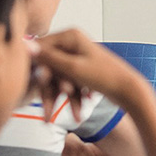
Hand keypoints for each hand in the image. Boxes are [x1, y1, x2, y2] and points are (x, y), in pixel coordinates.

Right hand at [32, 29, 152, 111]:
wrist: (129, 91)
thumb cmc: (105, 77)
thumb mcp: (73, 68)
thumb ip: (49, 58)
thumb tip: (25, 45)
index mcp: (70, 36)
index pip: (40, 48)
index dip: (35, 67)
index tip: (30, 83)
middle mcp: (73, 43)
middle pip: (49, 66)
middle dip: (48, 90)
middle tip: (46, 112)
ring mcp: (78, 57)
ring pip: (58, 78)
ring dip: (59, 99)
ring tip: (56, 120)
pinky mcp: (82, 70)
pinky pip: (69, 84)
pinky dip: (72, 98)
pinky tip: (78, 113)